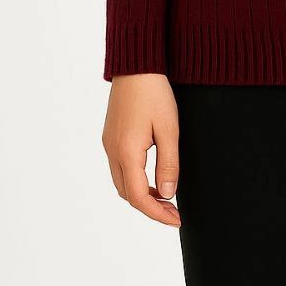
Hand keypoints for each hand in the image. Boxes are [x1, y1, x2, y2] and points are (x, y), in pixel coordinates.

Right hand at [102, 74, 181, 226]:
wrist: (136, 65)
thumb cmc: (154, 93)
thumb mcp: (169, 128)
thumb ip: (168, 163)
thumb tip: (168, 194)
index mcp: (127, 152)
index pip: (139, 197)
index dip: (157, 214)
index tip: (176, 220)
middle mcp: (112, 151)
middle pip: (127, 194)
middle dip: (150, 208)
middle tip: (174, 212)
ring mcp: (109, 144)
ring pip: (122, 182)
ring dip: (142, 194)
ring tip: (166, 197)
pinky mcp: (110, 136)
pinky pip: (120, 168)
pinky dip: (135, 180)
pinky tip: (152, 176)